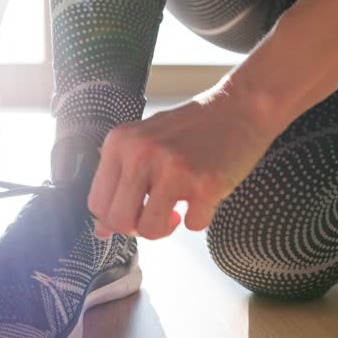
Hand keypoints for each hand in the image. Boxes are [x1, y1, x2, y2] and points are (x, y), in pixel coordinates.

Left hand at [88, 84, 277, 239]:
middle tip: (156, 214)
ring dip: (165, 228)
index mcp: (121, 142)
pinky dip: (198, 218)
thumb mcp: (145, 142)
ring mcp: (173, 168)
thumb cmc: (193, 127)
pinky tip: (203, 197)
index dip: (113, 219)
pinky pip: (191, 225)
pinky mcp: (205, 183)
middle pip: (119, 220)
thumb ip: (120, 181)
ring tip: (176, 210)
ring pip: (150, 229)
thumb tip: (101, 230)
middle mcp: (142, 153)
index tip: (133, 213)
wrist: (241, 107)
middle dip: (138, 228)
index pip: (96, 202)